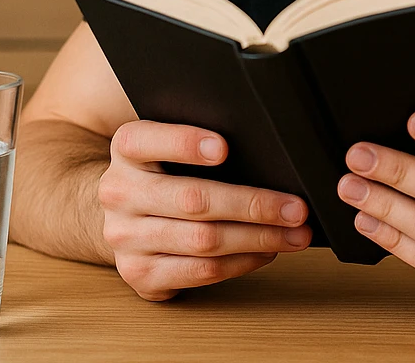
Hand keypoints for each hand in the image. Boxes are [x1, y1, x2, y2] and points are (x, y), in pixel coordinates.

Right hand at [99, 121, 312, 300]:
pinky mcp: (139, 274)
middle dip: (253, 205)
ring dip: (258, 238)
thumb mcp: (170, 145)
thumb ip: (204, 140)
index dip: (184, 143)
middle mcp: (118, 193)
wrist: (125, 215)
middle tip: (295, 208)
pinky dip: (242, 262)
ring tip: (294, 234)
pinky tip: (267, 252)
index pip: (146, 140)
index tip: (225, 147)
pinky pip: (200, 272)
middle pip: (193, 199)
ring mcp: (125, 238)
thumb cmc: (166, 172)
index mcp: (126, 149)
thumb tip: (272, 150)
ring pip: (202, 241)